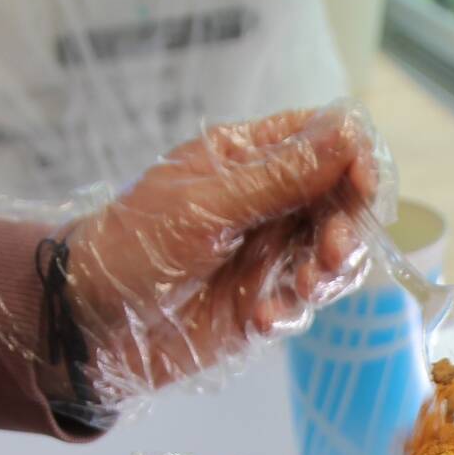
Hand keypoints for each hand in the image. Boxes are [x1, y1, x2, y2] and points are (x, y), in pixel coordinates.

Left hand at [64, 106, 382, 398]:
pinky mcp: (266, 303)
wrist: (92, 322)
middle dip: (349, 226)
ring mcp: (270, 254)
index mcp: (250, 157)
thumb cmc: (136, 244)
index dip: (354, 158)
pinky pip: (305, 304)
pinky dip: (292, 311)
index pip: (324, 140)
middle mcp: (269, 202)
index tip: (361, 185)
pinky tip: (260, 319)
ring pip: (335, 255)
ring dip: (329, 272)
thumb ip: (281, 175)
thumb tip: (348, 133)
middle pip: (342, 201)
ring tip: (300, 289)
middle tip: (333, 253)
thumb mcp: (207, 203)